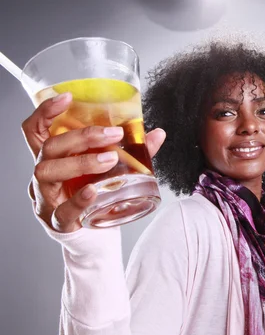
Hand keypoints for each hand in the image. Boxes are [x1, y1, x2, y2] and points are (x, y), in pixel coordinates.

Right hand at [22, 93, 166, 232]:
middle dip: (81, 137)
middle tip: (113, 134)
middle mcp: (44, 174)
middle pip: (48, 147)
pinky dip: (78, 199)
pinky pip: (62, 211)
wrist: (92, 237)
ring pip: (48, 172)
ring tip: (109, 160)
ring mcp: (46, 198)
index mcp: (53, 158)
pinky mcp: (57, 222)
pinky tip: (94, 191)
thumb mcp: (109, 171)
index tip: (68, 97)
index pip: (36, 129)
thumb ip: (133, 152)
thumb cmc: (95, 196)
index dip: (46, 111)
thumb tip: (157, 133)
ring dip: (80, 162)